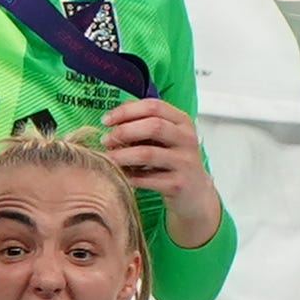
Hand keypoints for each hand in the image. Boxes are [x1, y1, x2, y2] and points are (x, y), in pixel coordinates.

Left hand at [101, 96, 220, 246]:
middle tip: (105, 140)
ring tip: (108, 158)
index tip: (106, 120)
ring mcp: (185, 162)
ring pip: (147, 153)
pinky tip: (121, 175)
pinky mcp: (178, 184)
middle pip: (153, 126)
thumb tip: (115, 113)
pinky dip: (129, 176)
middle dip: (123, 131)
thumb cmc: (171, 160)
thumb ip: (141, 121)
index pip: (154, 106)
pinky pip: (147, 179)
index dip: (126, 111)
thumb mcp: (162, 136)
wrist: (194, 193)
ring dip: (121, 155)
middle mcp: (187, 139)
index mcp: (182, 122)